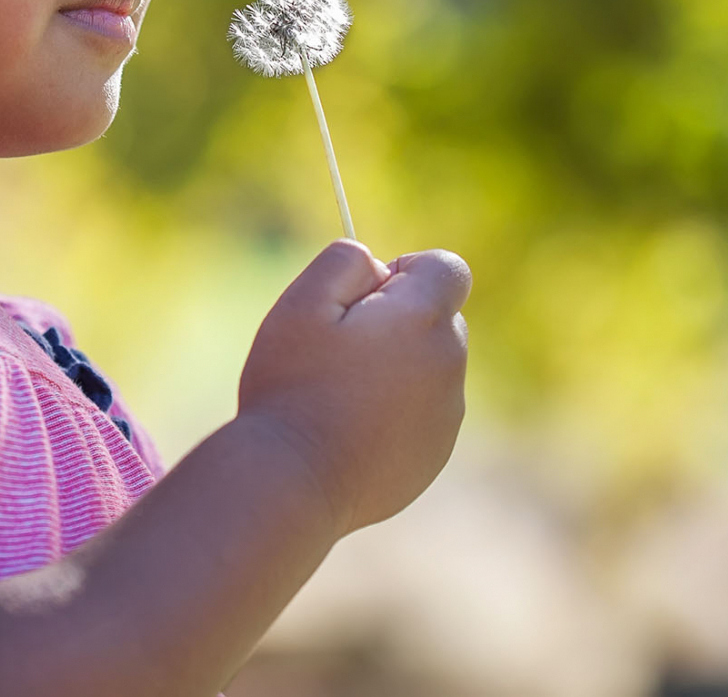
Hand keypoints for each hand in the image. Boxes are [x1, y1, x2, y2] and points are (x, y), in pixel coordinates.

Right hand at [236, 240, 470, 535]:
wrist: (295, 479)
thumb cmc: (293, 384)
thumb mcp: (302, 301)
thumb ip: (345, 261)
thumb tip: (377, 265)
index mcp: (421, 321)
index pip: (448, 269)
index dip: (406, 270)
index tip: (365, 296)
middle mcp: (448, 365)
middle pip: (440, 318)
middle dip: (399, 318)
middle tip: (341, 345)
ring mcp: (447, 415)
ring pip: (430, 366)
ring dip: (396, 364)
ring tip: (338, 391)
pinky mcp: (435, 453)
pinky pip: (423, 411)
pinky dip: (394, 408)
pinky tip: (347, 426)